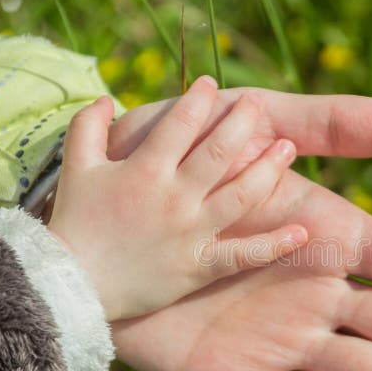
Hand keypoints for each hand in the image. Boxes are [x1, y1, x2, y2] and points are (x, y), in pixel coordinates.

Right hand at [47, 77, 307, 320]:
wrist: (69, 285)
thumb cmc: (73, 224)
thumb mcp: (75, 169)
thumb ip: (88, 128)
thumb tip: (109, 99)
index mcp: (145, 170)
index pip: (181, 124)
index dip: (198, 100)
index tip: (212, 85)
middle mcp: (175, 197)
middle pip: (220, 151)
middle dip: (243, 123)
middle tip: (259, 105)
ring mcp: (191, 232)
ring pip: (240, 195)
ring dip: (269, 169)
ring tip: (289, 147)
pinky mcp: (199, 266)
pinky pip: (243, 255)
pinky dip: (274, 245)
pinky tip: (302, 232)